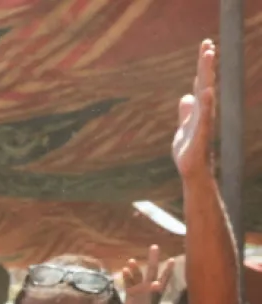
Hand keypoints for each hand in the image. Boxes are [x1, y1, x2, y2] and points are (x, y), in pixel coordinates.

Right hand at [120, 245, 174, 303]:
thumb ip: (154, 294)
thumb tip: (157, 283)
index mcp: (157, 290)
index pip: (164, 277)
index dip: (168, 269)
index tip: (172, 259)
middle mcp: (149, 287)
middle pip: (152, 270)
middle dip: (153, 259)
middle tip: (154, 246)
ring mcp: (139, 289)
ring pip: (138, 275)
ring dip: (135, 268)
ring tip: (131, 261)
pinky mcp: (130, 293)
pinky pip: (128, 282)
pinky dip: (126, 277)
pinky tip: (124, 271)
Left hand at [173, 39, 216, 181]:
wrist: (192, 170)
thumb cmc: (190, 150)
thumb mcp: (184, 127)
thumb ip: (186, 112)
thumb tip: (186, 97)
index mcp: (199, 108)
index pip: (201, 82)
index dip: (203, 65)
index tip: (206, 45)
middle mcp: (204, 111)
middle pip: (205, 83)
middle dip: (206, 64)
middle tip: (208, 44)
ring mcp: (204, 121)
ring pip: (206, 94)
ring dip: (207, 75)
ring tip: (209, 57)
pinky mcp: (201, 134)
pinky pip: (204, 116)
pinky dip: (205, 103)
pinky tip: (206, 91)